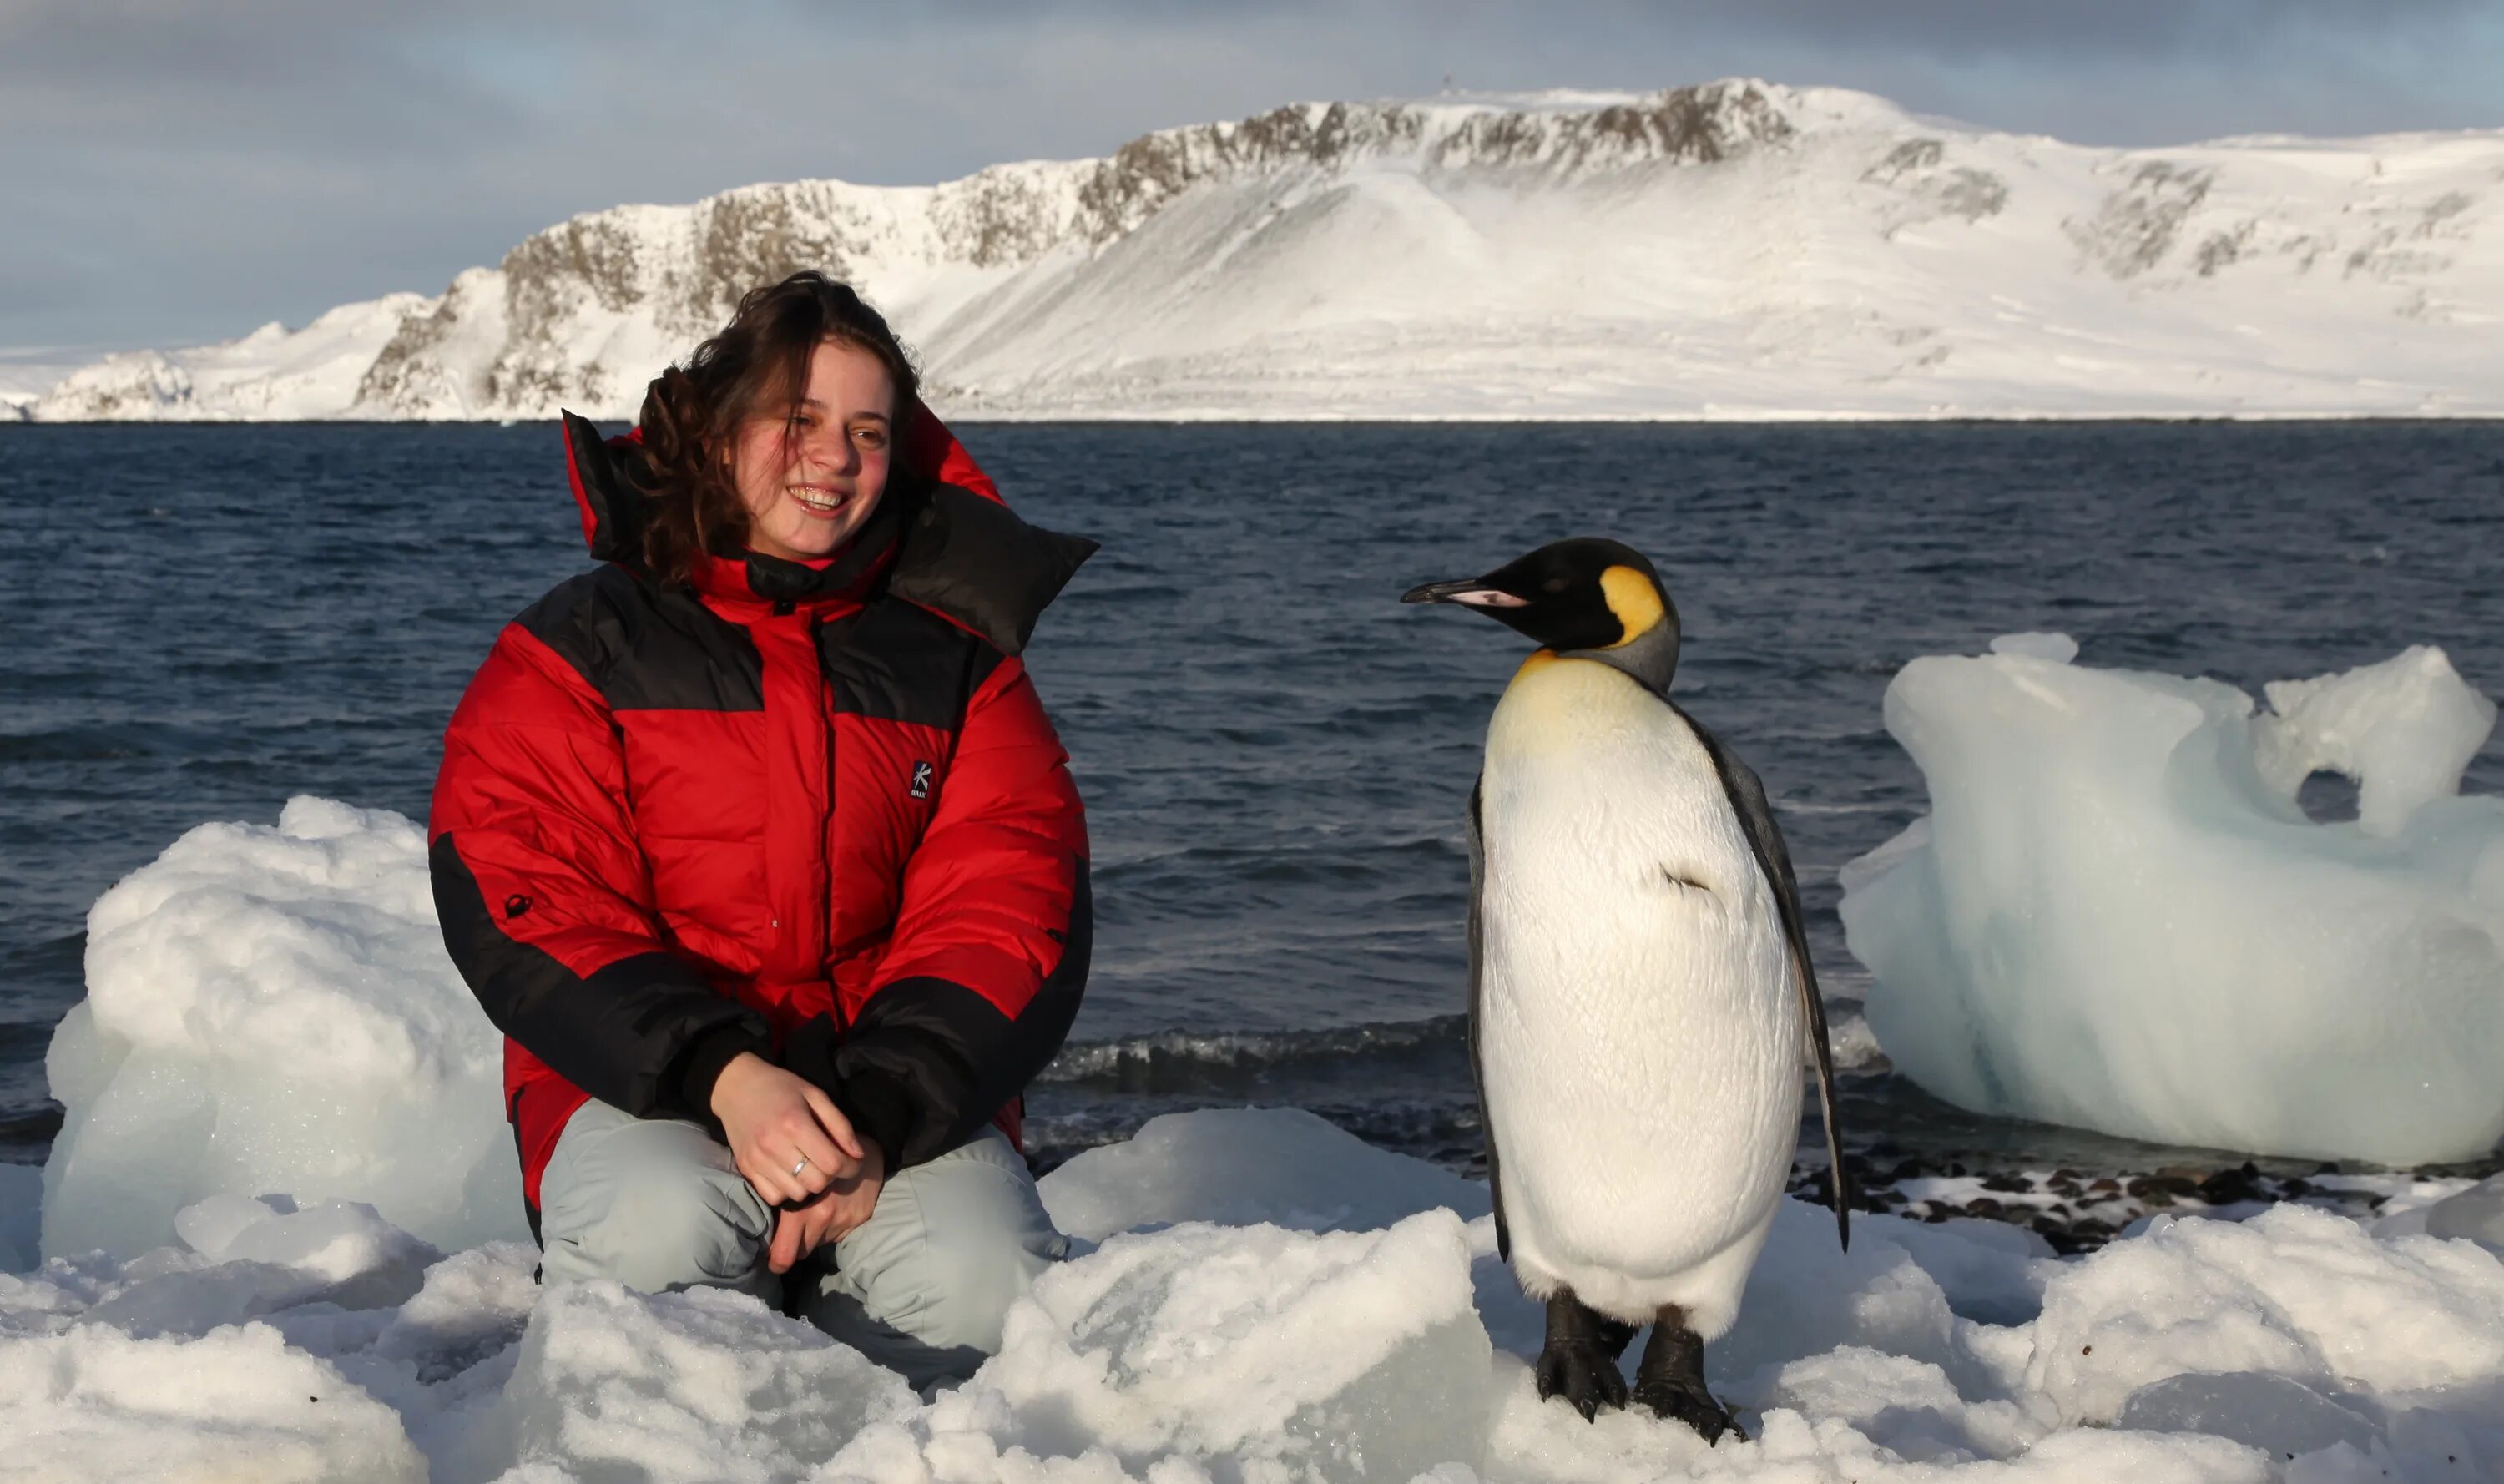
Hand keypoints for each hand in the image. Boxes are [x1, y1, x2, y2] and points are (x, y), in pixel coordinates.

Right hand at [708, 1051, 862, 1205]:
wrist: (737, 1086)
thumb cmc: (781, 1088)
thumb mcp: (815, 1095)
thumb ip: (840, 1125)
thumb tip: (858, 1155)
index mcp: (795, 1125)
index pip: (832, 1163)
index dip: (850, 1167)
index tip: (852, 1162)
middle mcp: (774, 1146)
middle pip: (816, 1183)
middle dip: (831, 1177)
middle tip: (830, 1163)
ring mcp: (757, 1161)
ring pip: (797, 1194)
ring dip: (809, 1185)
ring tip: (809, 1167)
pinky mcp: (745, 1169)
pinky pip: (773, 1197)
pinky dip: (786, 1191)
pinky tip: (789, 1174)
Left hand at [768, 1140, 885, 1273]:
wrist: (864, 1152)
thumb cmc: (819, 1160)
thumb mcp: (794, 1179)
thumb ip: (781, 1202)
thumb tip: (766, 1225)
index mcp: (801, 1211)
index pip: (784, 1253)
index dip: (776, 1262)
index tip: (772, 1262)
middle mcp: (822, 1219)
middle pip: (800, 1253)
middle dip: (793, 1249)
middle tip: (790, 1239)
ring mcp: (842, 1223)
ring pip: (818, 1243)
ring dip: (814, 1234)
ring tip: (815, 1213)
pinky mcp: (858, 1221)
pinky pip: (837, 1235)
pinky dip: (832, 1227)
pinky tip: (833, 1208)